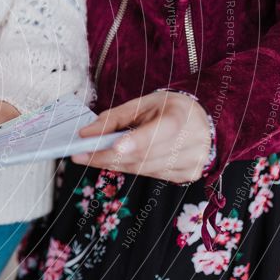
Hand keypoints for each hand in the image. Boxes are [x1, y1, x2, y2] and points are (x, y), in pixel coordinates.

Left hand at [71, 91, 211, 183]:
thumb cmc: (168, 109)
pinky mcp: (187, 175)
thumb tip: (86, 134)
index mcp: (181, 117)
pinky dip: (129, 167)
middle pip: (143, 156)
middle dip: (107, 157)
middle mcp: (191, 142)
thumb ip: (114, 118)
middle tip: (79, 155)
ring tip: (89, 157)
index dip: (136, 141)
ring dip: (114, 164)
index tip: (113, 146)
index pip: (159, 132)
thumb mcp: (142, 104)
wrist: (201, 122)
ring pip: (143, 169)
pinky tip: (115, 160)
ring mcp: (191, 162)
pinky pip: (150, 175)